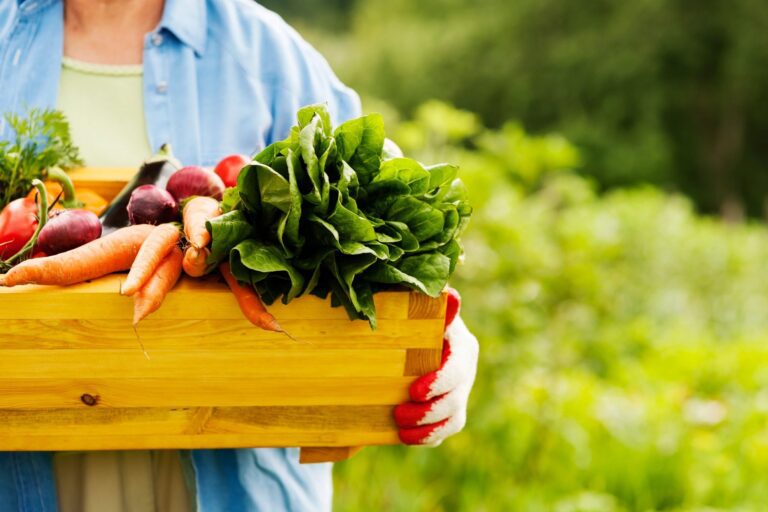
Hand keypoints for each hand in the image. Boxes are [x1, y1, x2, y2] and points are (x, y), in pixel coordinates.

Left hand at [394, 288, 478, 445]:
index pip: (456, 367)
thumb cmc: (413, 319)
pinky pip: (447, 430)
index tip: (414, 391)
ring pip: (454, 418)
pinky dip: (428, 436)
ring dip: (427, 427)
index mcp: (461, 344)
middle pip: (456, 397)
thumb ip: (433, 306)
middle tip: (399, 413)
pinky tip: (406, 437)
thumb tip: (451, 294)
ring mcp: (460, 391)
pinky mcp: (452, 410)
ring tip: (401, 428)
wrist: (408, 340)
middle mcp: (465, 369)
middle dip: (428, 410)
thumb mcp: (420, 310)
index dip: (439, 382)